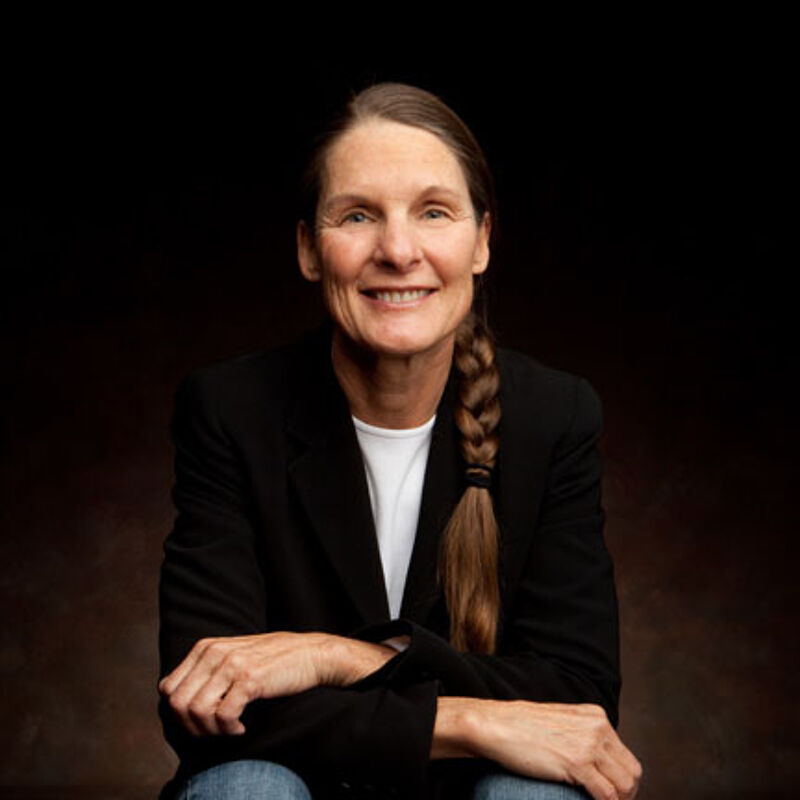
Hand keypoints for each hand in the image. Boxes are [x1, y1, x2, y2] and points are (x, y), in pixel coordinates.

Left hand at [159, 632, 395, 736]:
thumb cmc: (272, 660)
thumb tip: (176, 701)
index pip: (168, 687)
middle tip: (213, 731)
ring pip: (197, 711)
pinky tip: (241, 728)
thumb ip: (206, 670)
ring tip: (229, 728)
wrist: (310, 653)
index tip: (201, 720)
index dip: (179, 712)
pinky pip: (223, 715)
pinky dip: (229, 730)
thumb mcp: (232, 656)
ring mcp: (232, 664)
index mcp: (206, 647)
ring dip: (211, 730)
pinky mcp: (250, 679)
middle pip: (177, 702)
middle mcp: (215, 652)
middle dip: (191, 726)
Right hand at [437, 699, 641, 799]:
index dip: (622, 781)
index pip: (626, 756)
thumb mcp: (561, 723)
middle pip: (631, 771)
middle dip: (626, 795)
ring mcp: (588, 744)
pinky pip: (606, 794)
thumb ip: (582, 736)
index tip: (612, 796)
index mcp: (595, 716)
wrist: (497, 725)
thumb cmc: (521, 727)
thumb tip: (597, 764)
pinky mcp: (577, 762)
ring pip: (624, 785)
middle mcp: (597, 727)